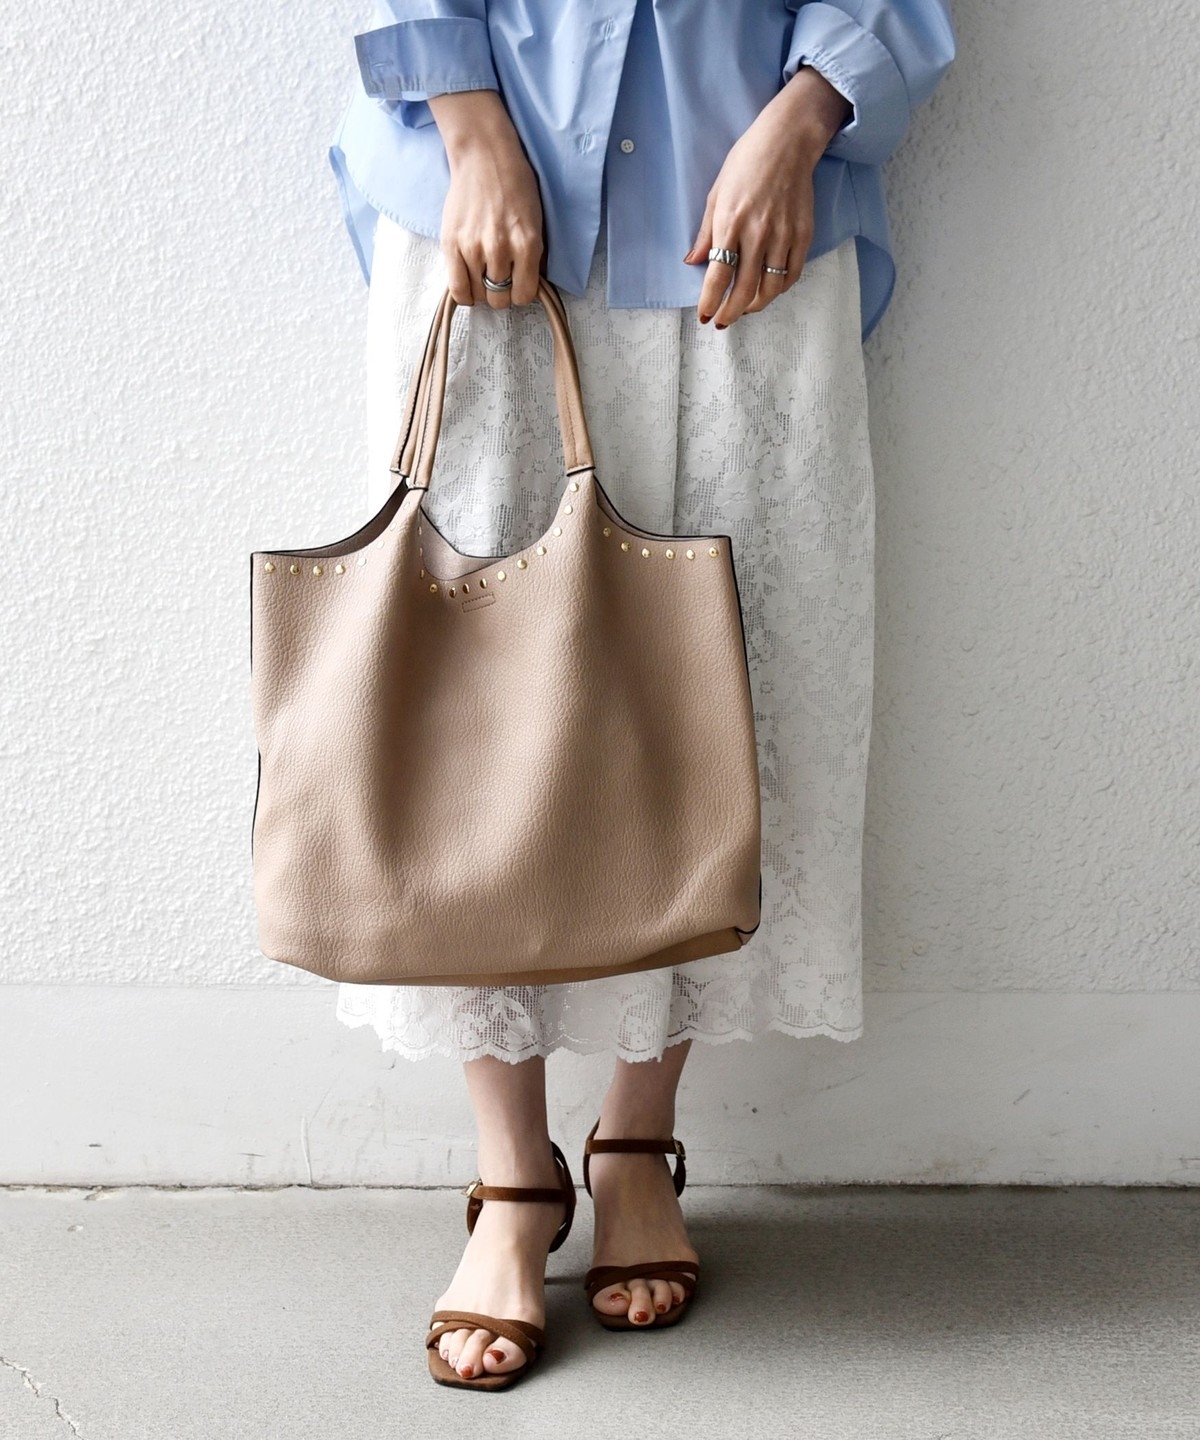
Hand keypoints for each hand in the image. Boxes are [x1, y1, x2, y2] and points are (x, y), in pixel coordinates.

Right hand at [427, 91, 544, 308]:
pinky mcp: (451, 244)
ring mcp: (473, 247)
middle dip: (502, 294)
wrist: (484, 157)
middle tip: (500, 279)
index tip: (517, 285)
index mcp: (527, 244)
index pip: (524, 296)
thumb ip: (532, 256)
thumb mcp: (536, 222)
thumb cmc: (514, 187)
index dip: (521, 294)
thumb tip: (528, 285)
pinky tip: (468, 283)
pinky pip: (457, 288)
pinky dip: (464, 293)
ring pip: (479, 295)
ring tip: (484, 275)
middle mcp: (500, 249)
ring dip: (482, 291)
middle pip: (500, 299)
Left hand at [684, 67, 852, 328]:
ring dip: (756, 305)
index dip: (710, 301)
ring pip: (771, 288)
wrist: (788, 140)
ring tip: (745, 308)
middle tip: (723, 322)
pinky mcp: (803, 233)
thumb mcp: (716, 194)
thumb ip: (706, 233)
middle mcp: (757, 233)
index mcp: (731, 223)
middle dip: (731, 312)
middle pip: (744, 289)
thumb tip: (693, 262)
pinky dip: (780, 289)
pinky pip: (792, 273)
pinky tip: (769, 291)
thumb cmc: (746, 163)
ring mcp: (783, 235)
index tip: (705, 316)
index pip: (718, 275)